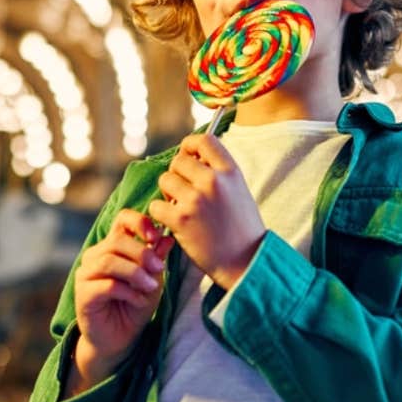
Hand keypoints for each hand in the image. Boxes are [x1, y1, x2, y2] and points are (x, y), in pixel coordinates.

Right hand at [69, 209, 173, 393]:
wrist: (120, 339)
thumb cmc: (136, 305)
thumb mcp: (154, 279)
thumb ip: (157, 259)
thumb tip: (167, 237)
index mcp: (112, 246)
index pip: (122, 219)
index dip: (140, 222)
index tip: (156, 236)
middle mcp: (95, 255)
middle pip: (117, 240)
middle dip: (142, 253)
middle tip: (160, 268)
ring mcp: (86, 274)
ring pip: (109, 261)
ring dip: (135, 273)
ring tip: (151, 286)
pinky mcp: (83, 294)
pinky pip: (107, 285)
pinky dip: (128, 292)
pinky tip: (139, 301)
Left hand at [149, 133, 265, 289]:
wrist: (244, 262)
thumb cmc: (241, 228)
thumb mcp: (239, 191)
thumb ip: (218, 172)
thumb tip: (191, 156)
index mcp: (230, 172)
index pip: (204, 140)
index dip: (190, 146)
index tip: (188, 157)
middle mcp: (213, 181)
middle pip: (179, 161)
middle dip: (177, 175)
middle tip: (183, 192)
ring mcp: (196, 200)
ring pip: (165, 180)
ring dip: (167, 194)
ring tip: (181, 208)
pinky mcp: (181, 220)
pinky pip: (156, 205)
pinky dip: (161, 214)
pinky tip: (174, 222)